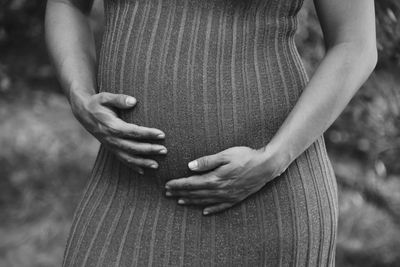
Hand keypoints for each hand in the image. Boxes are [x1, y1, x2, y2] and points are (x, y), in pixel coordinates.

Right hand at [71, 92, 166, 173]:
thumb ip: (119, 99)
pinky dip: (133, 167)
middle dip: (149, 150)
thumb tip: (133, 101)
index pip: (133, 132)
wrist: (84, 113)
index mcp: (111, 126)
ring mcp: (111, 146)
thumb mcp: (105, 97)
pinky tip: (143, 171)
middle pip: (132, 147)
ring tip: (157, 165)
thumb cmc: (97, 103)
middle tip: (164, 150)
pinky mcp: (111, 149)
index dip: (148, 134)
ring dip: (143, 162)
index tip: (161, 134)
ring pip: (128, 157)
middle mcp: (111, 139)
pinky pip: (122, 160)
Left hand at [165, 146, 287, 214]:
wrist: (266, 166)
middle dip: (180, 193)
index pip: (191, 183)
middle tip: (167, 194)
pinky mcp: (236, 198)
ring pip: (205, 201)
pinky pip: (220, 207)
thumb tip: (190, 166)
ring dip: (191, 201)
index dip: (178, 184)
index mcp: (215, 178)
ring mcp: (228, 196)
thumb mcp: (225, 155)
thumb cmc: (246, 156)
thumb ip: (207, 161)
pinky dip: (211, 209)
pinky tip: (204, 211)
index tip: (167, 185)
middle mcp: (220, 190)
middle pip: (195, 193)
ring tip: (180, 201)